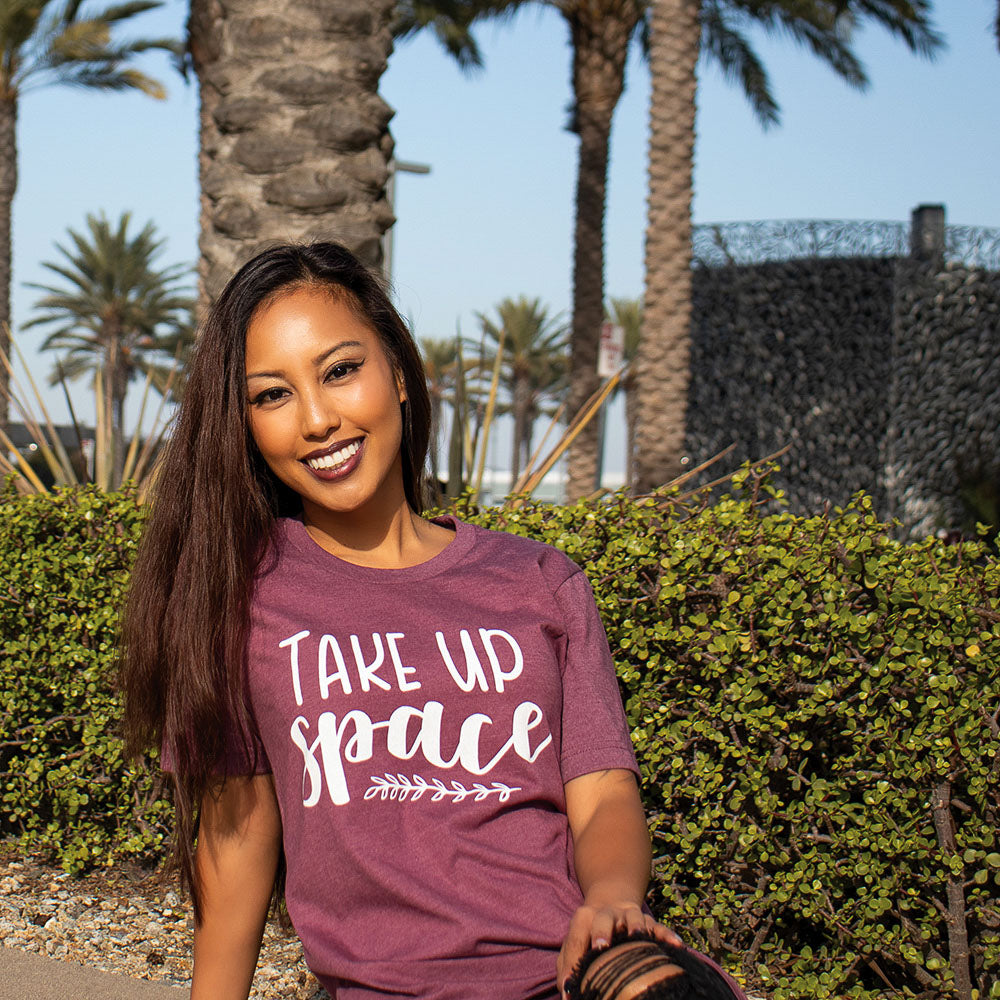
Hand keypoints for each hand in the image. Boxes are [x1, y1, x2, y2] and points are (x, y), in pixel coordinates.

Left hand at [556, 896, 682, 996]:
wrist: (610, 903)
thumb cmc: (589, 934)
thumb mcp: (574, 945)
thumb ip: (568, 966)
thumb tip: (567, 994)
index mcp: (585, 918)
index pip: (576, 939)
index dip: (571, 962)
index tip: (571, 985)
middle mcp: (607, 913)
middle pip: (603, 919)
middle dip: (601, 931)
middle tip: (600, 946)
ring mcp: (628, 915)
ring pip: (633, 917)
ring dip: (635, 927)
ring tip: (638, 936)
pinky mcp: (647, 920)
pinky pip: (658, 926)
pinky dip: (666, 935)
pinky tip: (675, 945)